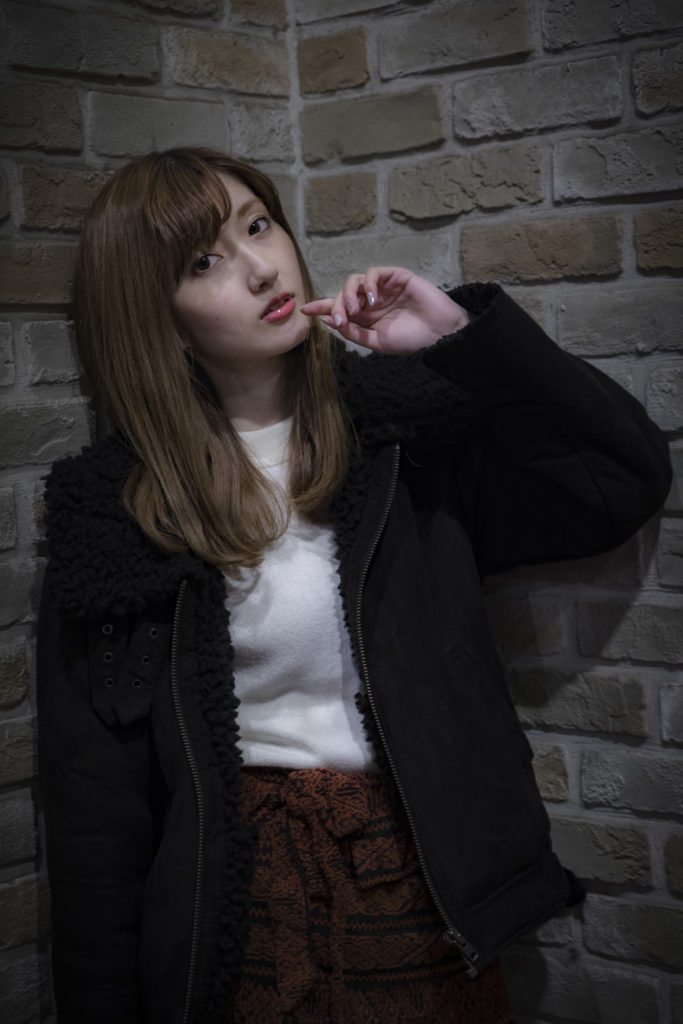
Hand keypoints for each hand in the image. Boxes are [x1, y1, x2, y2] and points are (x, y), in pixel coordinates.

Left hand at [300, 266, 469, 353]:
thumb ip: (354, 332)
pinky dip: (368, 284)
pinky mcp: (395, 277)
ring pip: (354, 281)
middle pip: (343, 294)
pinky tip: (372, 298)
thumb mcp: (377, 342)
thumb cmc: (412, 340)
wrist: (440, 334)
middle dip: (337, 304)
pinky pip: (373, 273)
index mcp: (366, 318)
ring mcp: (383, 288)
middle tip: (342, 319)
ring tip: (356, 309)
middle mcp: (372, 301)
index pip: (339, 309)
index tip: (305, 310)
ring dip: (349, 294)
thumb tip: (330, 320)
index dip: (322, 307)